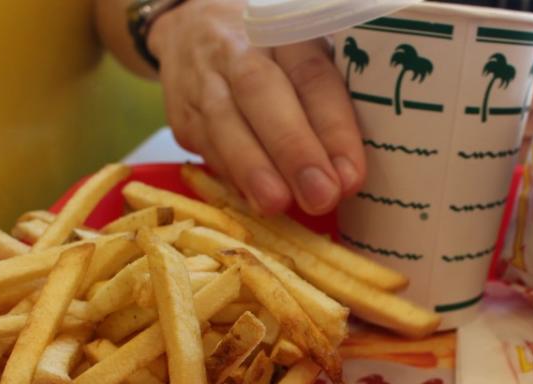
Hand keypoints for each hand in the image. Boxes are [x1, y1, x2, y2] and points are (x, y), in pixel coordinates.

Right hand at [148, 0, 364, 214]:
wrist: (192, 31)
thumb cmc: (272, 55)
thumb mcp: (307, 58)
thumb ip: (330, 103)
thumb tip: (347, 174)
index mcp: (283, 30)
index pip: (311, 75)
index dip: (333, 127)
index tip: (351, 175)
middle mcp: (238, 48)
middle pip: (261, 91)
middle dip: (292, 149)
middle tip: (320, 195)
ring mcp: (201, 79)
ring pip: (223, 122)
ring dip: (252, 170)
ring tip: (277, 204)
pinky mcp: (181, 114)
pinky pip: (205, 148)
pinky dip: (231, 178)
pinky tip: (253, 201)